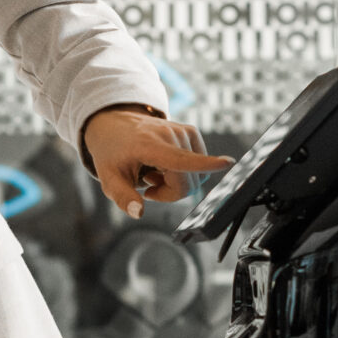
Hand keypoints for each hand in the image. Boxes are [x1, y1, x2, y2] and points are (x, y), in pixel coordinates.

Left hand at [82, 109, 235, 218]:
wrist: (114, 124)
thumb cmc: (112, 152)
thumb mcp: (108, 179)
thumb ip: (123, 198)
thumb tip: (138, 213)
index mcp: (148, 145)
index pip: (180, 160)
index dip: (205, 164)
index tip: (228, 163)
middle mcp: (169, 135)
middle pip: (187, 183)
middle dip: (170, 193)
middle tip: (148, 184)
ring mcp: (183, 131)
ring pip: (196, 176)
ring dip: (175, 182)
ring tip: (153, 170)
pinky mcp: (191, 132)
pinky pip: (199, 166)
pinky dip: (184, 171)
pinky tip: (164, 165)